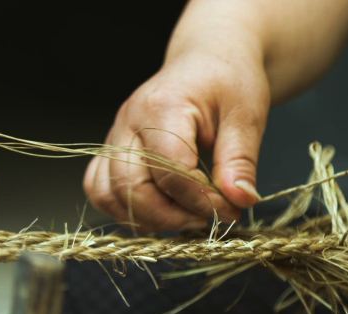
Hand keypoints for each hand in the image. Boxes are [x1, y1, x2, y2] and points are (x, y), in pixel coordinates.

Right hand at [83, 52, 269, 231]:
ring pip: (109, 194)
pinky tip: (163, 211)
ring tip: (188, 217)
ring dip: (148, 218)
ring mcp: (115, 137)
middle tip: (211, 218)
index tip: (233, 209)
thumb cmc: (227, 80)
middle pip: (131, 187)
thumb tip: (241, 200)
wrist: (207, 60)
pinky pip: (101, 189)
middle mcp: (129, 123)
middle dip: (174, 216)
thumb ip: (240, 160)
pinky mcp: (113, 151)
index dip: (202, 200)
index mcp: (162, 108)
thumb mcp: (247, 115)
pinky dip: (127, 210)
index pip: (171, 170)